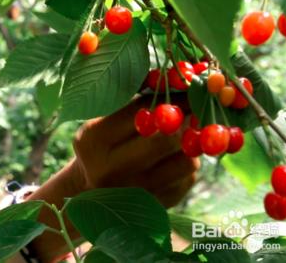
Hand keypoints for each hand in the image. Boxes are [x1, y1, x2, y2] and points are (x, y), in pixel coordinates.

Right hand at [71, 94, 198, 206]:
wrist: (89, 191)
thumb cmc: (100, 145)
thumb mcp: (101, 120)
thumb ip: (131, 100)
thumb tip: (175, 79)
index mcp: (92, 140)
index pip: (142, 110)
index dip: (170, 95)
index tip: (186, 85)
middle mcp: (111, 170)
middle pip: (166, 138)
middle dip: (186, 118)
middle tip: (196, 105)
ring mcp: (134, 193)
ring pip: (185, 160)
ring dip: (191, 142)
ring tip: (186, 131)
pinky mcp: (157, 205)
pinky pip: (187, 178)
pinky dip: (187, 162)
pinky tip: (177, 156)